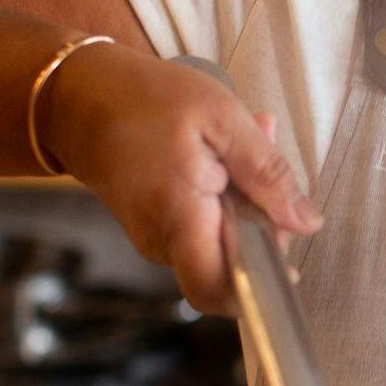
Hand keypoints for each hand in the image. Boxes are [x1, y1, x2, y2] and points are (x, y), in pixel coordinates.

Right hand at [44, 46, 322, 313]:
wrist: (78, 95)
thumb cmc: (146, 99)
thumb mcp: (222, 118)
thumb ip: (266, 173)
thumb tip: (307, 223)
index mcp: (179, 218)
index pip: (217, 290)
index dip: (258, 288)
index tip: (290, 260)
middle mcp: (161, 241)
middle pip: (231, 261)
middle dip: (266, 216)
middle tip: (271, 152)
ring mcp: (153, 235)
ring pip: (221, 237)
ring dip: (248, 195)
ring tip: (251, 134)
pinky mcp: (153, 223)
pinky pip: (201, 222)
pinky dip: (225, 191)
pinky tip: (227, 148)